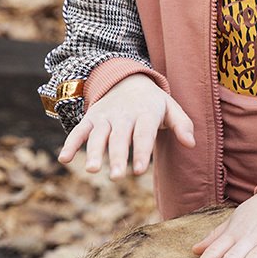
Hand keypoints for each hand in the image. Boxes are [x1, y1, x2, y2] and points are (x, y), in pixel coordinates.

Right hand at [57, 74, 195, 178]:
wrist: (127, 80)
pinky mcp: (91, 118)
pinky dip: (71, 143)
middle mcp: (124, 115)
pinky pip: (79, 130)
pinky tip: (65, 159)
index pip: (143, 134)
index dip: (141, 151)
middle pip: (120, 137)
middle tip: (116, 177)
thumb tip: (191, 144)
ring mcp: (106, 116)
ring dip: (94, 152)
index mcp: (146, 113)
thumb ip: (182, 125)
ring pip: (98, 135)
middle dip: (117, 157)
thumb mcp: (171, 108)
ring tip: (92, 170)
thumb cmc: (154, 103)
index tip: (138, 171)